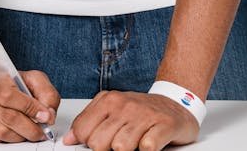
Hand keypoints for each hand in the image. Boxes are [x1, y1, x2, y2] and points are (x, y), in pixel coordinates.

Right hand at [0, 70, 59, 142]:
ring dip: (18, 137)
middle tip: (40, 132)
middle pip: (11, 120)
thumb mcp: (31, 79)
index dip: (36, 112)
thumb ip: (46, 93)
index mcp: (2, 82)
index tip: (46, 118)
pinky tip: (8, 132)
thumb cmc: (6, 83)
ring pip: (1, 134)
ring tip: (25, 132)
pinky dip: (2, 140)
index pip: (21, 101)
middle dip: (31, 130)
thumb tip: (49, 115)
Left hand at [63, 90, 198, 150]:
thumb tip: (69, 139)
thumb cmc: (142, 110)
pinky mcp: (164, 126)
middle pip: (98, 144)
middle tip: (119, 144)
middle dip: (107, 150)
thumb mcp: (112, 109)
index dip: (89, 143)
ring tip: (135, 143)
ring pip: (120, 148)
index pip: (83, 131)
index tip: (100, 142)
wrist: (177, 102)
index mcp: (109, 100)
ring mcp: (144, 115)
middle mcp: (125, 106)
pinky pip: (146, 148)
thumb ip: (89, 121)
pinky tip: (149, 143)